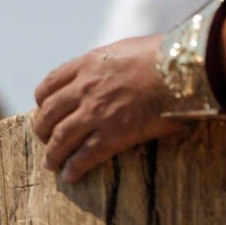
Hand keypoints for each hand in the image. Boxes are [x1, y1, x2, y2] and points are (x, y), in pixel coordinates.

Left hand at [33, 35, 179, 182]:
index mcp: (88, 64)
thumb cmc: (165, 55)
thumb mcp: (127, 48)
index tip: (43, 108)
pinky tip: (70, 176)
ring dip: (52, 154)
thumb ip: (110, 62)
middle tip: (44, 139)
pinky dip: (74, 168)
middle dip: (42, 129)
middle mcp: (85, 88)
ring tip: (50, 164)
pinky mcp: (113, 135)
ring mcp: (96, 113)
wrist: (183, 69)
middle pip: (49, 113)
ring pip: (61, 138)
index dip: (43, 100)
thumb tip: (113, 70)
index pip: (50, 84)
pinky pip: (85, 156)